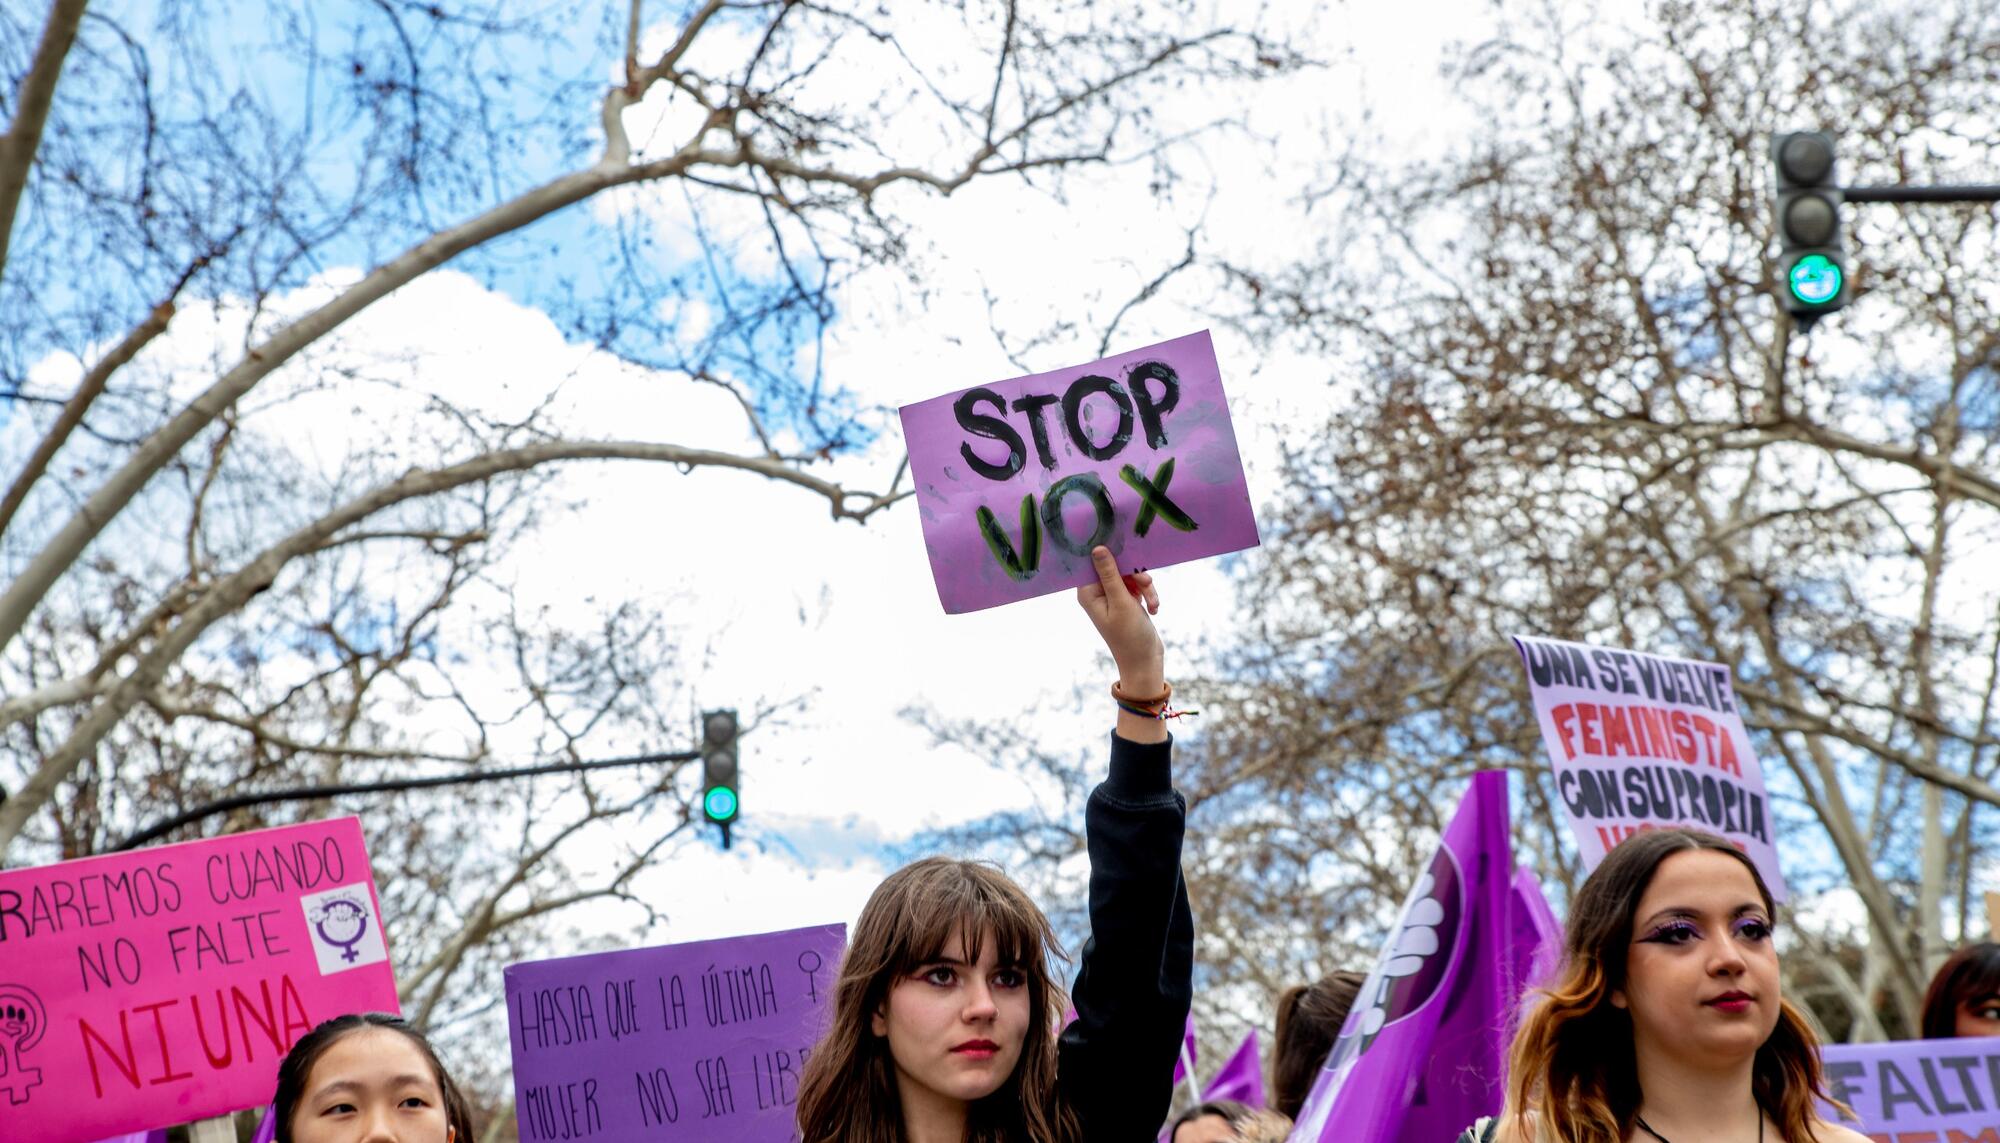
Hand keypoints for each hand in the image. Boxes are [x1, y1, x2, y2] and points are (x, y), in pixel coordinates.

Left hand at [1076, 545, 1163, 690]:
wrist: (1145, 660)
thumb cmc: (1129, 635)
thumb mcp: (1121, 601)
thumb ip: (1110, 574)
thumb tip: (1097, 548)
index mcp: (1088, 593)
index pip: (1094, 562)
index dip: (1110, 554)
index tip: (1126, 550)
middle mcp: (1097, 593)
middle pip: (1115, 566)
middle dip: (1135, 575)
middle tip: (1147, 583)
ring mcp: (1112, 596)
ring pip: (1130, 575)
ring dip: (1145, 586)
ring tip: (1153, 603)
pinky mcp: (1126, 600)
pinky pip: (1138, 586)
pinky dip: (1148, 594)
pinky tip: (1154, 609)